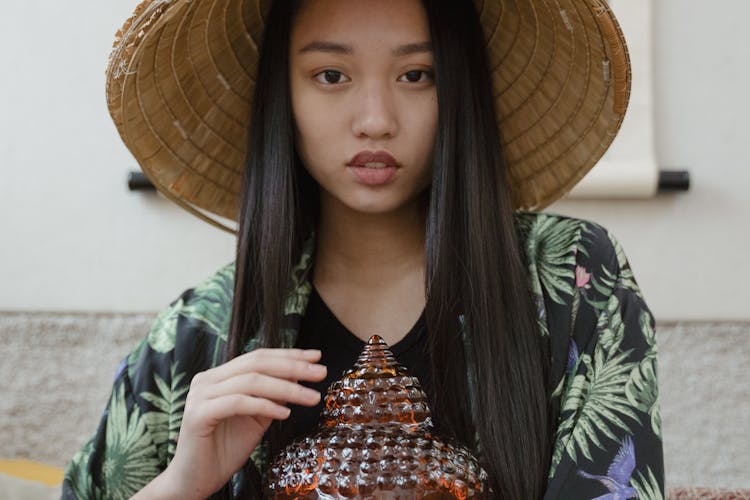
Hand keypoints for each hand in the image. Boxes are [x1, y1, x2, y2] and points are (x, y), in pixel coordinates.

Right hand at [134, 348, 326, 498]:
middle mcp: (207, 379)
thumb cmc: (225, 449)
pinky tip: (285, 413)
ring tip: (312, 397)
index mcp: (219, 376)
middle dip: (293, 366)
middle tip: (320, 372)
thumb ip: (273, 396)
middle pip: (256, 364)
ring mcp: (200, 395)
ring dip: (286, 388)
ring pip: (251, 381)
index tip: (317, 356)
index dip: (289, 354)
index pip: (258, 357)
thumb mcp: (257, 418)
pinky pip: (238, 403)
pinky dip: (265, 405)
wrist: (195, 480)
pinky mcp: (198, 414)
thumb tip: (299, 375)